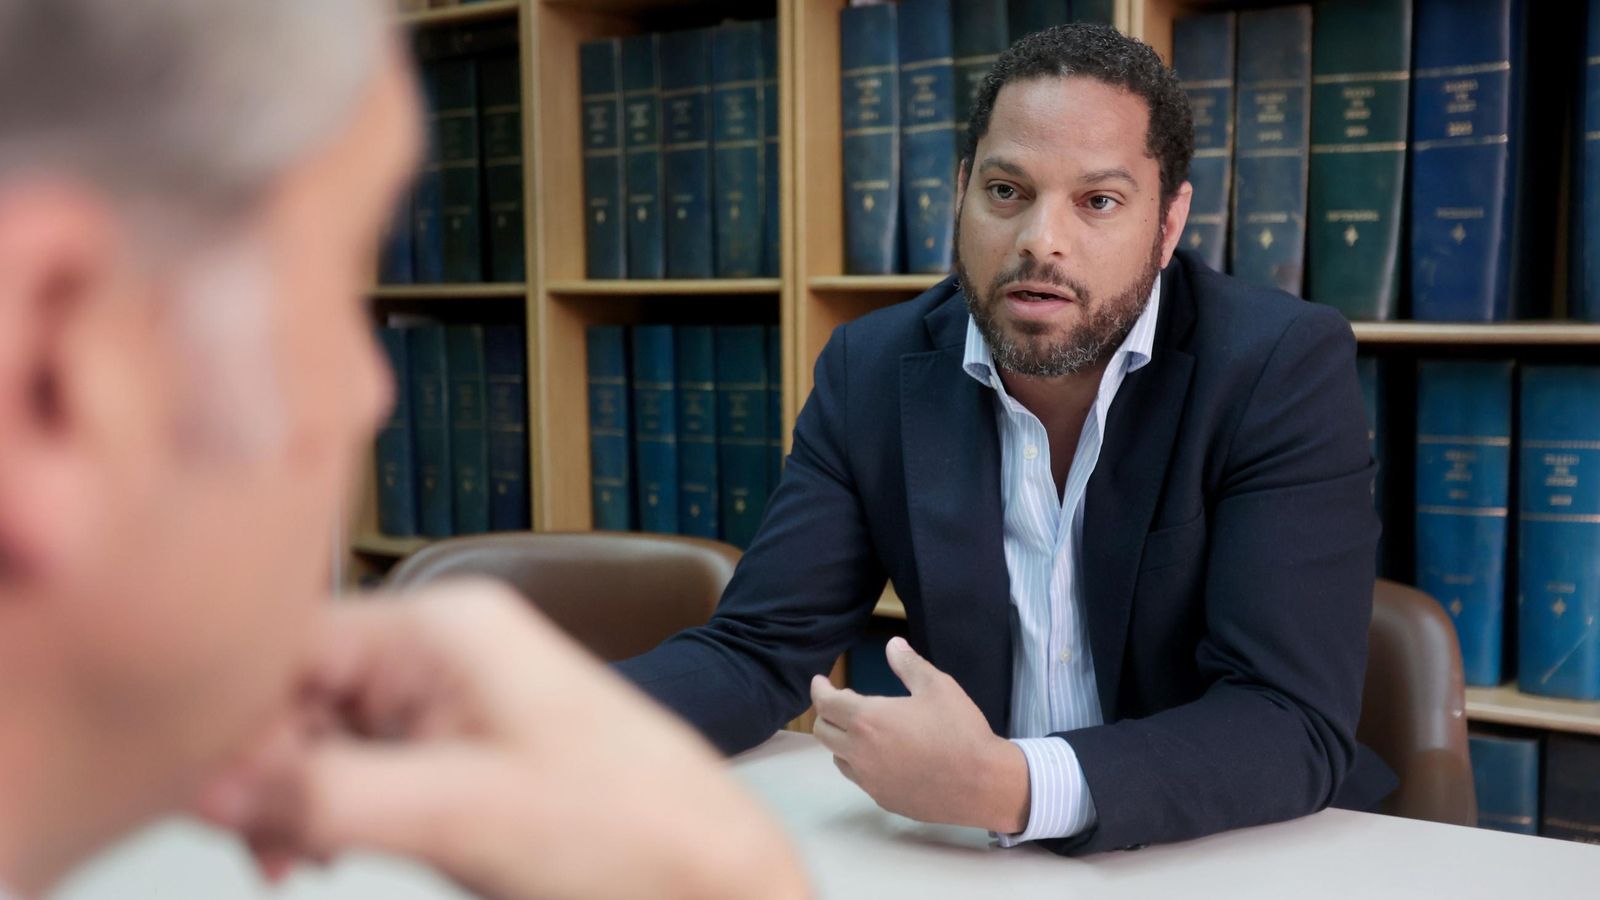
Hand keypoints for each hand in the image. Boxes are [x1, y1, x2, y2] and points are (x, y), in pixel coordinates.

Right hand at [194, 579, 809, 899]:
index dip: (232, 719)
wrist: (706, 874)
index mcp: (444, 628)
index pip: (286, 643)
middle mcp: (438, 648)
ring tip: (306, 858)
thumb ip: (326, 792)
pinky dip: (328, 808)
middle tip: (276, 848)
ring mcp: (444, 697)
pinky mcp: (450, 746)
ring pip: (315, 732)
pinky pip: (354, 762)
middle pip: (292, 687)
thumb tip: (205, 779)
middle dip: (264, 769)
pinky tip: (329, 850)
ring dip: (292, 796)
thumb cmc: (626, 827)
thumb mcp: (462, 814)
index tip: (207, 796)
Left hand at [810, 637, 1029, 833]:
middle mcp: (860, 753)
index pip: (826, 704)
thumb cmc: (960, 730)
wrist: (982, 783)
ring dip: (841, 740)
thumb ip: (909, 664)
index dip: (820, 690)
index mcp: (868, 720)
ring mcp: (870, 780)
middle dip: (826, 714)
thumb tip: (892, 645)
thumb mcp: (938, 686)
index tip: (821, 682)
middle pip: (823, 732)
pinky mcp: (883, 799)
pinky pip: (859, 778)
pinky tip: (881, 756)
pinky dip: (860, 763)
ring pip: (838, 758)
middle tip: (840, 703)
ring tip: (860, 729)